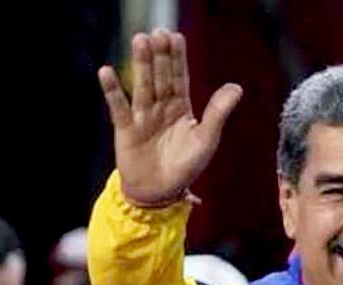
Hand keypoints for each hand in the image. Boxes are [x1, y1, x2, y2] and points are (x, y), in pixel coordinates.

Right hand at [97, 29, 242, 206]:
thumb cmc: (186, 167)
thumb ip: (218, 113)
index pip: (180, 78)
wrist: (160, 193)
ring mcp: (142, 116)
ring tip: (140, 41)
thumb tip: (236, 87)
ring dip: (141, 64)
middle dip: (160, 55)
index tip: (176, 36)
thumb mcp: (206, 140)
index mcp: (182, 108)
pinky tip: (106, 71)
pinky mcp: (125, 129)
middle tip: (158, 32)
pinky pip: (118, 107)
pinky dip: (112, 90)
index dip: (178, 58)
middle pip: (161, 77)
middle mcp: (161, 108)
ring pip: (142, 86)